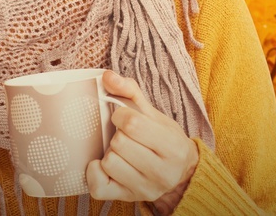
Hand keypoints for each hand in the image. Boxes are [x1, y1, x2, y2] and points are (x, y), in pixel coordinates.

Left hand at [86, 70, 199, 214]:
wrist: (180, 173)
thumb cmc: (163, 139)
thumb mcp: (153, 112)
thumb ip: (129, 91)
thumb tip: (107, 76)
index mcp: (172, 147)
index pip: (133, 123)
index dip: (120, 115)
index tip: (122, 117)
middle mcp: (162, 172)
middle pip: (119, 144)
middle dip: (117, 135)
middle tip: (125, 136)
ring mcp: (145, 189)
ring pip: (110, 163)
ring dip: (110, 153)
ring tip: (121, 152)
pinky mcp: (128, 198)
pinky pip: (99, 187)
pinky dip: (95, 172)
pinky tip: (104, 165)